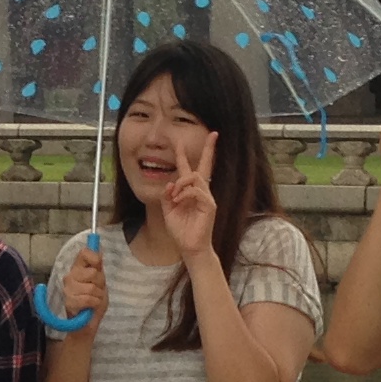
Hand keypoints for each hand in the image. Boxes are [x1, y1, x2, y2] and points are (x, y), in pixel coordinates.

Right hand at [52, 231, 106, 325]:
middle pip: (93, 272)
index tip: (98, 264)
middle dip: (100, 283)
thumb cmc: (93, 303)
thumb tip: (99, 249)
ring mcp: (68, 289)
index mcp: (77, 269)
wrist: (86, 325)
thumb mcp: (100, 283)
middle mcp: (70, 277)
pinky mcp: (69, 302)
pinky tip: (90, 307)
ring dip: (98, 296)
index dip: (94, 257)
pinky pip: (89, 299)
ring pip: (92, 287)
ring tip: (93, 301)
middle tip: (96, 291)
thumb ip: (98, 267)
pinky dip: (94, 304)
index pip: (84, 253)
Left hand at [156, 125, 219, 252]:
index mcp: (190, 192)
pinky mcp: (210, 204)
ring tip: (174, 196)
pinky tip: (178, 201)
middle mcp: (201, 191)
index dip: (185, 155)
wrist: (189, 247)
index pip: (190, 169)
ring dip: (181, 183)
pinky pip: (196, 190)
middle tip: (213, 135)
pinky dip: (184, 193)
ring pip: (195, 177)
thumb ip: (167, 196)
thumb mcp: (168, 211)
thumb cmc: (180, 230)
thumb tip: (170, 183)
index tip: (180, 141)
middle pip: (205, 166)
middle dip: (209, 149)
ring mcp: (207, 197)